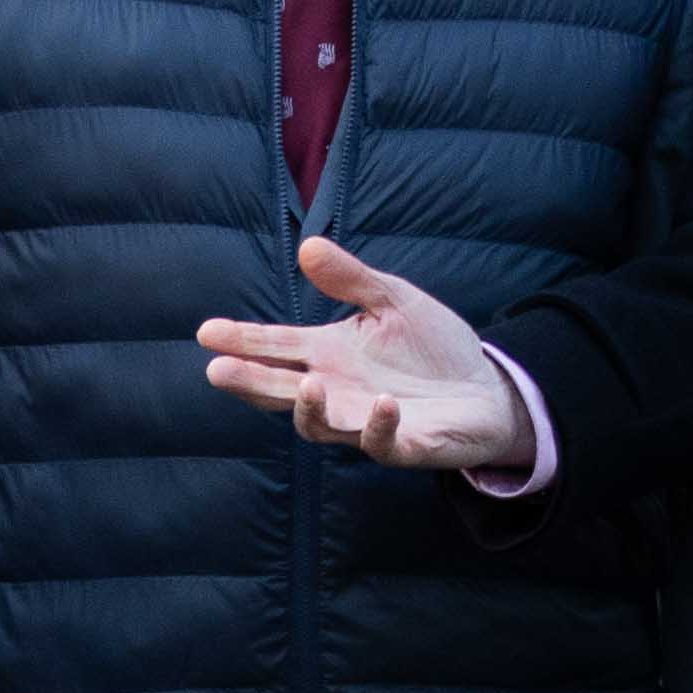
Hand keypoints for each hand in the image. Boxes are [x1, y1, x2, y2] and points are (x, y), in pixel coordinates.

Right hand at [195, 239, 528, 471]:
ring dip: (311, 409)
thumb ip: (351, 279)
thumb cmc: (432, 347)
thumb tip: (308, 246)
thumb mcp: (393, 300)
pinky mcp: (402, 445)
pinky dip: (378, 425)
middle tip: (218, 371)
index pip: (275, 347)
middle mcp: (337, 391)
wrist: (486, 389)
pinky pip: (381, 443)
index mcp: (328, 354)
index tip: (206, 332)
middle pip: (280, 391)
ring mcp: (365, 422)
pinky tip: (383, 402)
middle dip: (249, 382)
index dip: (241, 340)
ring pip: (321, 426)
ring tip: (306, 385)